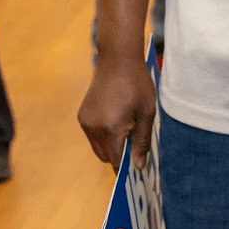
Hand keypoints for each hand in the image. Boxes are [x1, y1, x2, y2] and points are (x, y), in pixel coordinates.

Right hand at [78, 54, 157, 170]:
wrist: (118, 59)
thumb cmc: (138, 84)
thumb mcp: (147, 112)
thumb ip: (142, 141)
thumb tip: (139, 166)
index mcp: (111, 128)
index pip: (116, 160)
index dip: (126, 166)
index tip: (136, 168)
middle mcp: (93, 128)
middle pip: (105, 157)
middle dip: (119, 156)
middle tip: (135, 144)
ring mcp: (85, 122)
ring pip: (97, 148)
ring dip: (110, 146)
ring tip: (127, 129)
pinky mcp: (82, 116)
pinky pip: (92, 136)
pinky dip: (103, 136)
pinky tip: (116, 121)